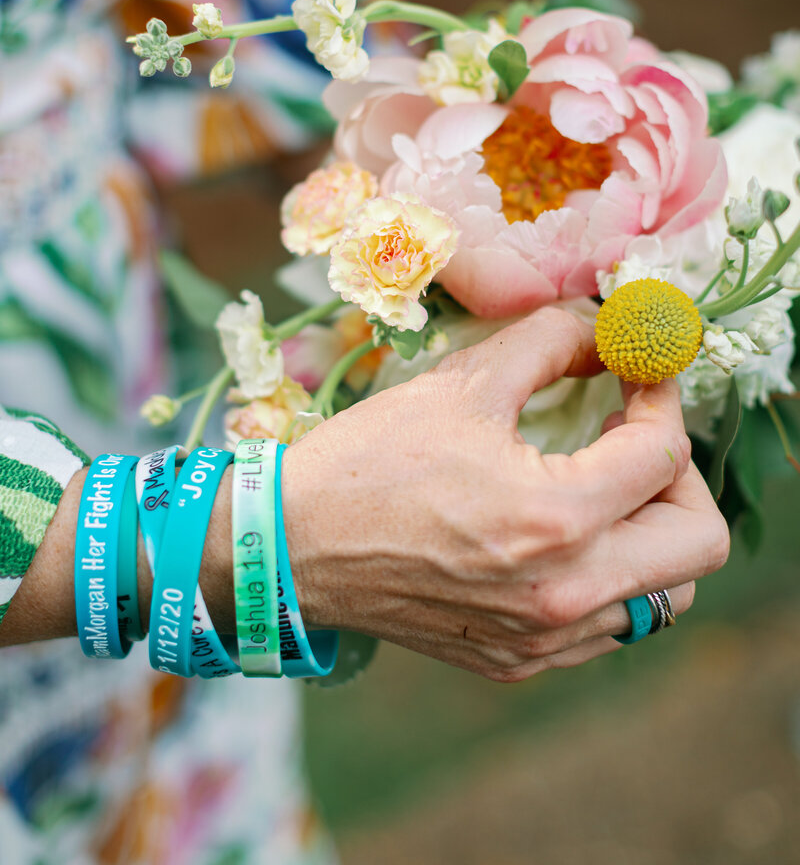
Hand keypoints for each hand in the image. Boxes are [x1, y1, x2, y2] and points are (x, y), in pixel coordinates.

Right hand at [282, 306, 729, 679]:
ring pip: (665, 593)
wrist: (292, 547)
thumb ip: (551, 341)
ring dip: (653, 528)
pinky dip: (613, 571)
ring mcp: (545, 638)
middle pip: (698, 542)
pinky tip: (565, 530)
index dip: (662, 396)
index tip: (639, 370)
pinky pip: (611, 623)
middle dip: (680, 474)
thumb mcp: (464, 382)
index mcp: (556, 517)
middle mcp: (565, 592)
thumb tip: (604, 329)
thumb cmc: (370, 460)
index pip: (664, 454)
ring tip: (603, 481)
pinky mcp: (520, 660)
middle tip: (634, 434)